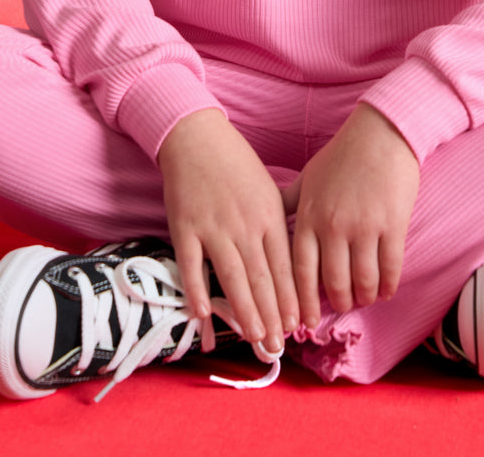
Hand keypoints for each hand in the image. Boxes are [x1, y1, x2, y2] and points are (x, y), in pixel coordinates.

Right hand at [157, 109, 298, 352]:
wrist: (196, 137)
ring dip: (243, 312)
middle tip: (277, 346)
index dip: (291, 299)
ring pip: (232, 277)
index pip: (284, 266)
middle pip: (261, 278)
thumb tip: (298, 255)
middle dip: (271, 316)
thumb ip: (282, 221)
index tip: (297, 326)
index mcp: (269, 215)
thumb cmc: (236, 163)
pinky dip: (196, 291)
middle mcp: (245, 224)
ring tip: (252, 338)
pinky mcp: (185, 227)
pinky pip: (191, 266)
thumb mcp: (270, 188)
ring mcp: (213, 227)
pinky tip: (203, 315)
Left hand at [284, 104, 419, 326]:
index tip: (304, 321)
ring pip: (363, 281)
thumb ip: (290, 203)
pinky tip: (385, 291)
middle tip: (341, 309)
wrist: (382, 133)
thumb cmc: (343, 155)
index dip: (302, 301)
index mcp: (309, 215)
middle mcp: (333, 225)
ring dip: (364, 297)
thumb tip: (269, 221)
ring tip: (364, 299)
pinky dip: (388, 287)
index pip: (300, 271)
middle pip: (333, 283)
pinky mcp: (393, 225)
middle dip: (336, 304)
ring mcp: (364, 227)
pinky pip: (390, 269)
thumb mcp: (309, 177)